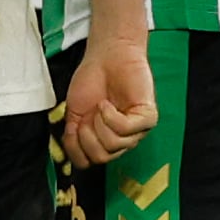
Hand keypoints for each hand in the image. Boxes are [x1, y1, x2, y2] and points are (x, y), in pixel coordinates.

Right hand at [62, 33, 157, 166]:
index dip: (77, 147)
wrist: (106, 56)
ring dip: (99, 123)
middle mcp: (121, 139)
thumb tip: (75, 161)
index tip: (76, 126)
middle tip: (87, 116)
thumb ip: (72, 139)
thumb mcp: (73, 114)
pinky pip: (125, 130)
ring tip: (100, 106)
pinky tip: (108, 104)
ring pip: (114, 145)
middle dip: (88, 136)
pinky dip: (111, 116)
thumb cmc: (92, 81)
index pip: (89, 162)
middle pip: (102, 157)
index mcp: (103, 140)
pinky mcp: (147, 117)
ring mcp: (136, 130)